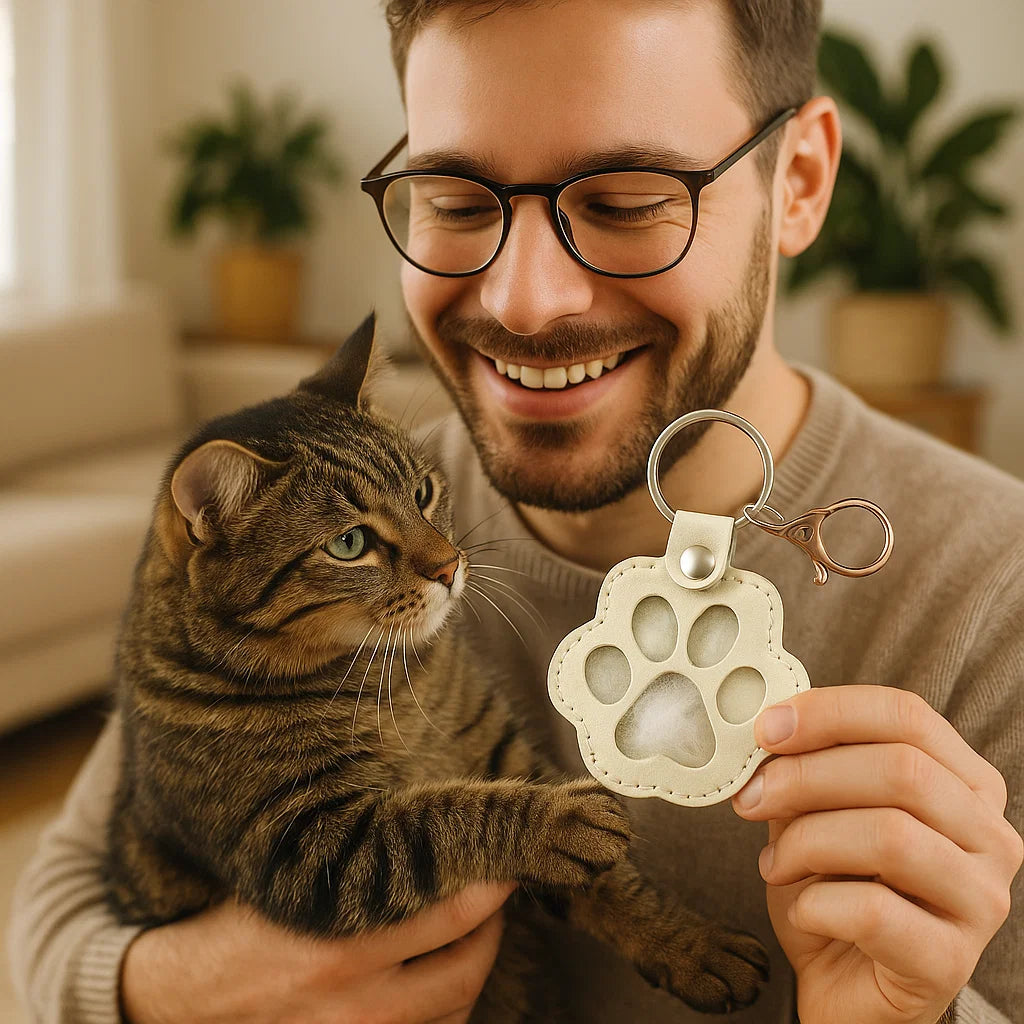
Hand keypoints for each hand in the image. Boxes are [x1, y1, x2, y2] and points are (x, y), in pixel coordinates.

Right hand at [119, 881, 514, 1023]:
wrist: (174, 1002)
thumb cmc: (231, 926)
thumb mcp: (284, 883)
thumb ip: (348, 863)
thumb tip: (416, 821)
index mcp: (339, 943)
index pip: (453, 910)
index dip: (493, 883)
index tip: (506, 856)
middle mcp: (355, 1002)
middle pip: (467, 966)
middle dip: (492, 925)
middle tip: (495, 891)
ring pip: (455, 1012)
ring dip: (473, 968)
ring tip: (471, 931)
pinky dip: (446, 1010)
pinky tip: (440, 977)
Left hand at [731, 685, 1022, 1023]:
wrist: (844, 988)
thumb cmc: (836, 888)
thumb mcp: (817, 812)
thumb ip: (804, 767)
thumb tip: (767, 728)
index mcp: (964, 784)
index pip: (906, 716)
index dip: (830, 712)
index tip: (766, 728)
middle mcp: (989, 836)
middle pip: (901, 770)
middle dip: (807, 776)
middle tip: (751, 798)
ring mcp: (980, 900)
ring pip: (891, 836)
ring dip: (808, 841)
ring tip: (774, 863)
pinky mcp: (952, 961)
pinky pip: (875, 911)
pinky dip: (816, 903)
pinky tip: (803, 910)